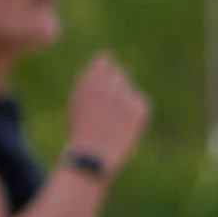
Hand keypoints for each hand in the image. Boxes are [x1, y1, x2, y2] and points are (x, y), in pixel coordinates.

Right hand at [65, 51, 149, 176]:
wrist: (93, 156)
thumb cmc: (81, 131)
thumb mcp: (77, 102)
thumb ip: (91, 82)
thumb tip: (106, 62)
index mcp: (89, 79)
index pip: (105, 60)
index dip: (105, 70)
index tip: (104, 82)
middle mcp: (108, 82)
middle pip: (120, 74)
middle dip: (116, 86)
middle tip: (109, 108)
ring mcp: (125, 94)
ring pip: (129, 90)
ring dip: (124, 101)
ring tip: (113, 122)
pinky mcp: (140, 106)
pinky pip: (140, 102)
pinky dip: (134, 112)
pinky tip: (124, 126)